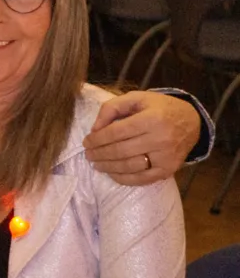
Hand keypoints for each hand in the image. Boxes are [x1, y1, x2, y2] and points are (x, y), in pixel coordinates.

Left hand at [84, 90, 201, 184]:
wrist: (191, 122)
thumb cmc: (159, 108)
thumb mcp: (136, 98)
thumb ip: (112, 108)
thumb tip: (95, 129)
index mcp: (152, 118)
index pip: (116, 132)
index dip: (97, 139)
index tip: (86, 142)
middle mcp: (161, 138)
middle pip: (120, 150)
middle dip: (99, 154)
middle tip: (88, 154)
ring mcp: (166, 156)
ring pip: (129, 166)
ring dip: (107, 167)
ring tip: (96, 163)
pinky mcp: (168, 169)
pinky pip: (141, 179)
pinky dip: (122, 178)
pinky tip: (111, 173)